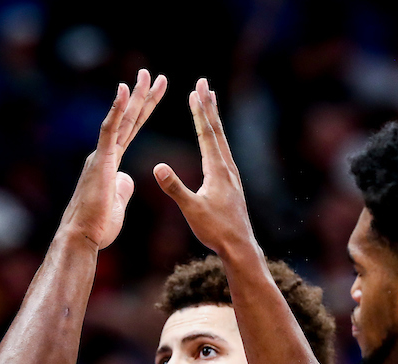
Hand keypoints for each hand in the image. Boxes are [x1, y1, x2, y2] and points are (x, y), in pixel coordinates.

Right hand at [60, 69, 166, 249]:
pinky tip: (123, 91)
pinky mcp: (99, 162)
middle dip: (141, 97)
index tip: (155, 93)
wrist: (82, 237)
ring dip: (133, 97)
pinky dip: (116, 110)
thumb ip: (121, 188)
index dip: (143, 111)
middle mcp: (104, 154)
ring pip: (120, 121)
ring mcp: (101, 156)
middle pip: (128, 120)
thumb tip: (126, 179)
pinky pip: (109, 131)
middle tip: (152, 74)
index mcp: (110, 163)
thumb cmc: (97, 226)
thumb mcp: (116, 204)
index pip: (131, 130)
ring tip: (144, 75)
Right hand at [154, 78, 256, 257]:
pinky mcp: (232, 185)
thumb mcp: (192, 210)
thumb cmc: (216, 229)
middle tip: (205, 83)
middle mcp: (227, 168)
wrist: (239, 246)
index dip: (200, 111)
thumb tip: (158, 167)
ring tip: (211, 102)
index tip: (196, 90)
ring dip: (214, 119)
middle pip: (217, 130)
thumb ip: (175, 188)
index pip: (207, 134)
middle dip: (209, 106)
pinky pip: (223, 153)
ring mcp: (231, 176)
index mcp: (217, 170)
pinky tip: (215, 141)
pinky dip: (217, 138)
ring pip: (221, 140)